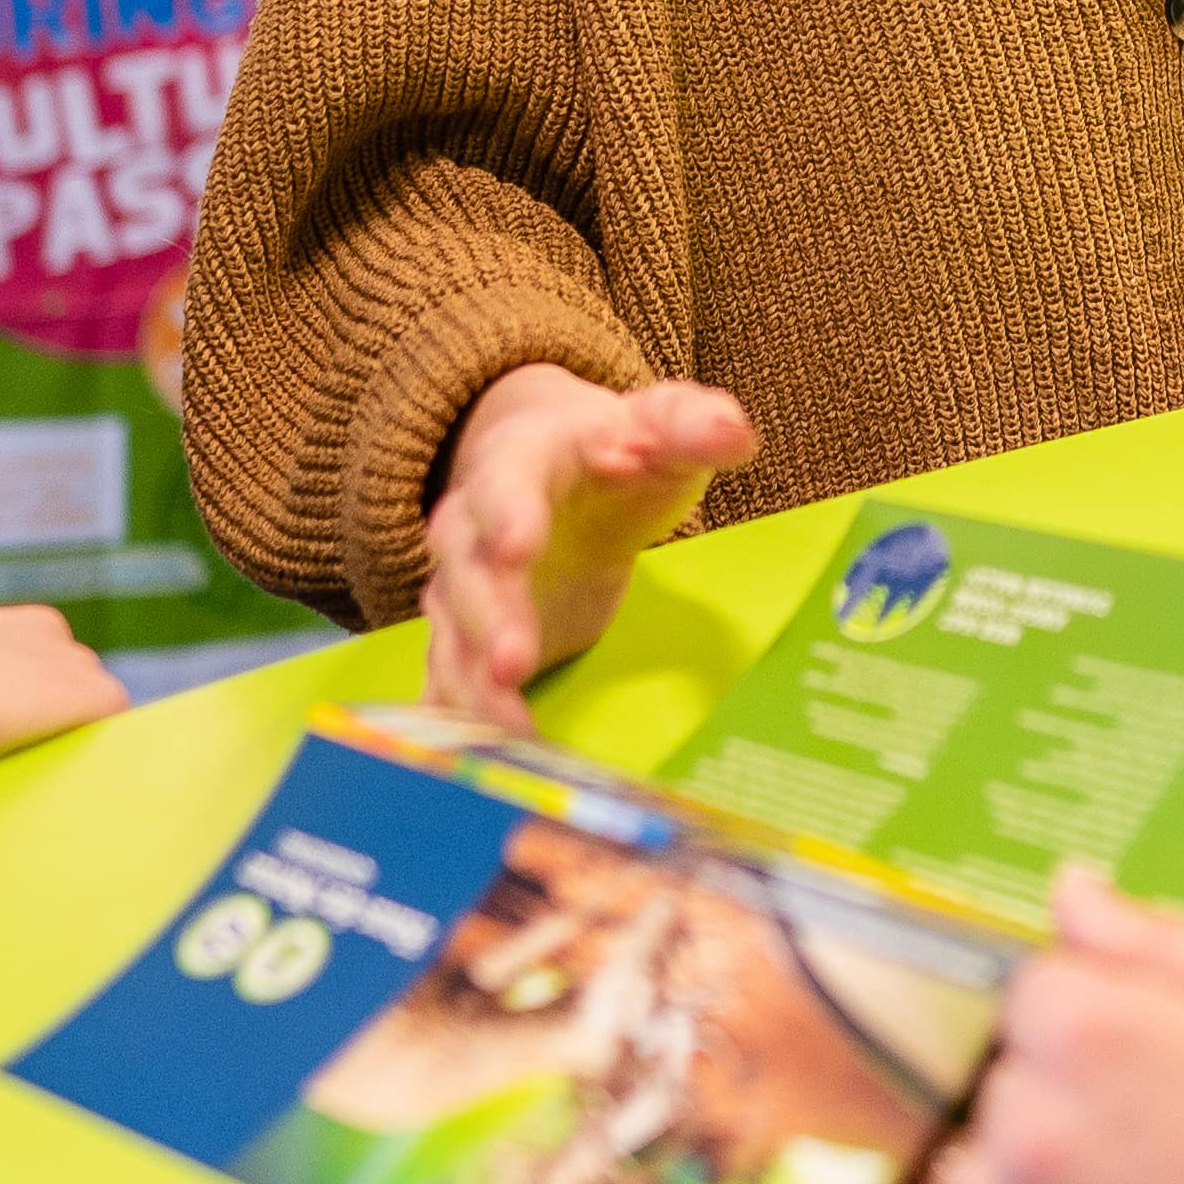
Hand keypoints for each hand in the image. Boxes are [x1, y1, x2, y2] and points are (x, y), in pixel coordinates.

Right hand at [425, 364, 755, 728]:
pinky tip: (488, 759)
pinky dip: (464, 718)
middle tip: (514, 664)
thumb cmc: (617, 447)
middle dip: (490, 620)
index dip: (510, 513)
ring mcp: (467, 591)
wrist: (561, 470)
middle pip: (467, 574)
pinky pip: (456, 681)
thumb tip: (729, 432)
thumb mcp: (659, 424)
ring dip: (475, 685)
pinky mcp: (474, 641)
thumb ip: (690, 425)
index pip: (505, 484)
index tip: (521, 543)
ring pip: (454, 637)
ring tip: (512, 730)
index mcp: (518, 463)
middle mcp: (473, 530)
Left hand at [847, 867, 1183, 1183]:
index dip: (1089, 1024)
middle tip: (1146, 1149)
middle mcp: (1036, 1130)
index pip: (1032, 995)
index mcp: (1096, 1029)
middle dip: (1056, 1103)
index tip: (1132, 1061)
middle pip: (995, 1087)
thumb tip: (1072, 891)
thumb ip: (1164, 943)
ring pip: (957, 1179)